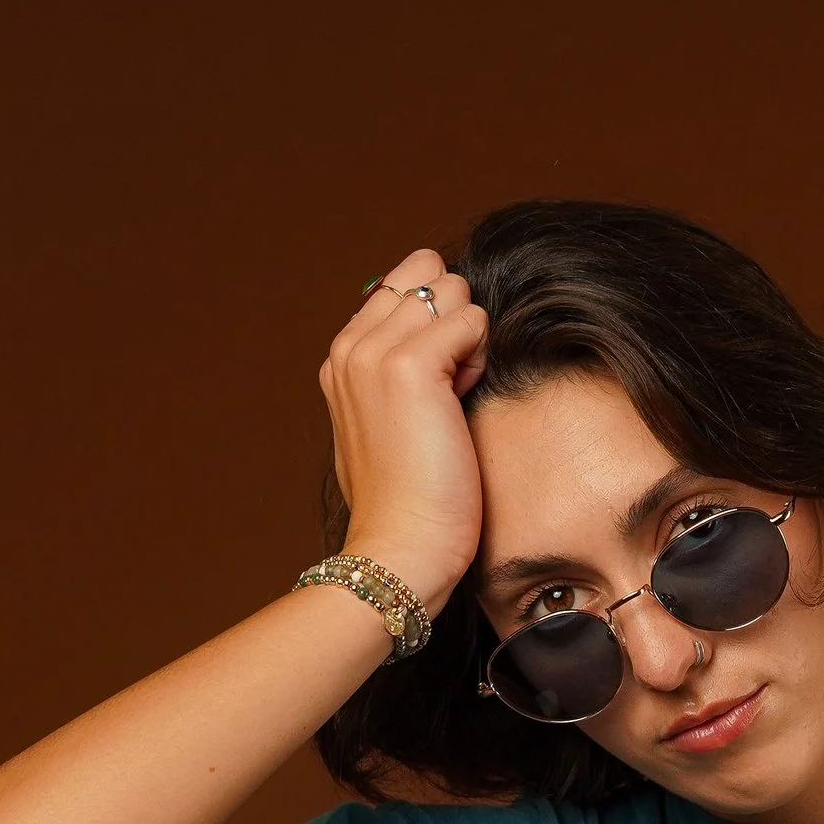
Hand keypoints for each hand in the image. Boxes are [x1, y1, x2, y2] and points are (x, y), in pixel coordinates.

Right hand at [318, 247, 490, 609]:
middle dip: (453, 322)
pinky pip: (471, 318)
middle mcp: (352, 345)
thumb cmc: (407, 503)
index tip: (437, 381)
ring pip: (452, 290)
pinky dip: (480, 355)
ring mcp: (376, 351)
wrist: (401, 547)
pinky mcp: (408, 365)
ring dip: (469, 339)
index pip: (402, 284)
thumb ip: (396, 376)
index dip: (435, 322)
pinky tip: (463, 401)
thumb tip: (440, 345)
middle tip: (450, 388)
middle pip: (428, 275)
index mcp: (343, 357)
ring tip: (454, 398)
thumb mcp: (388, 426)